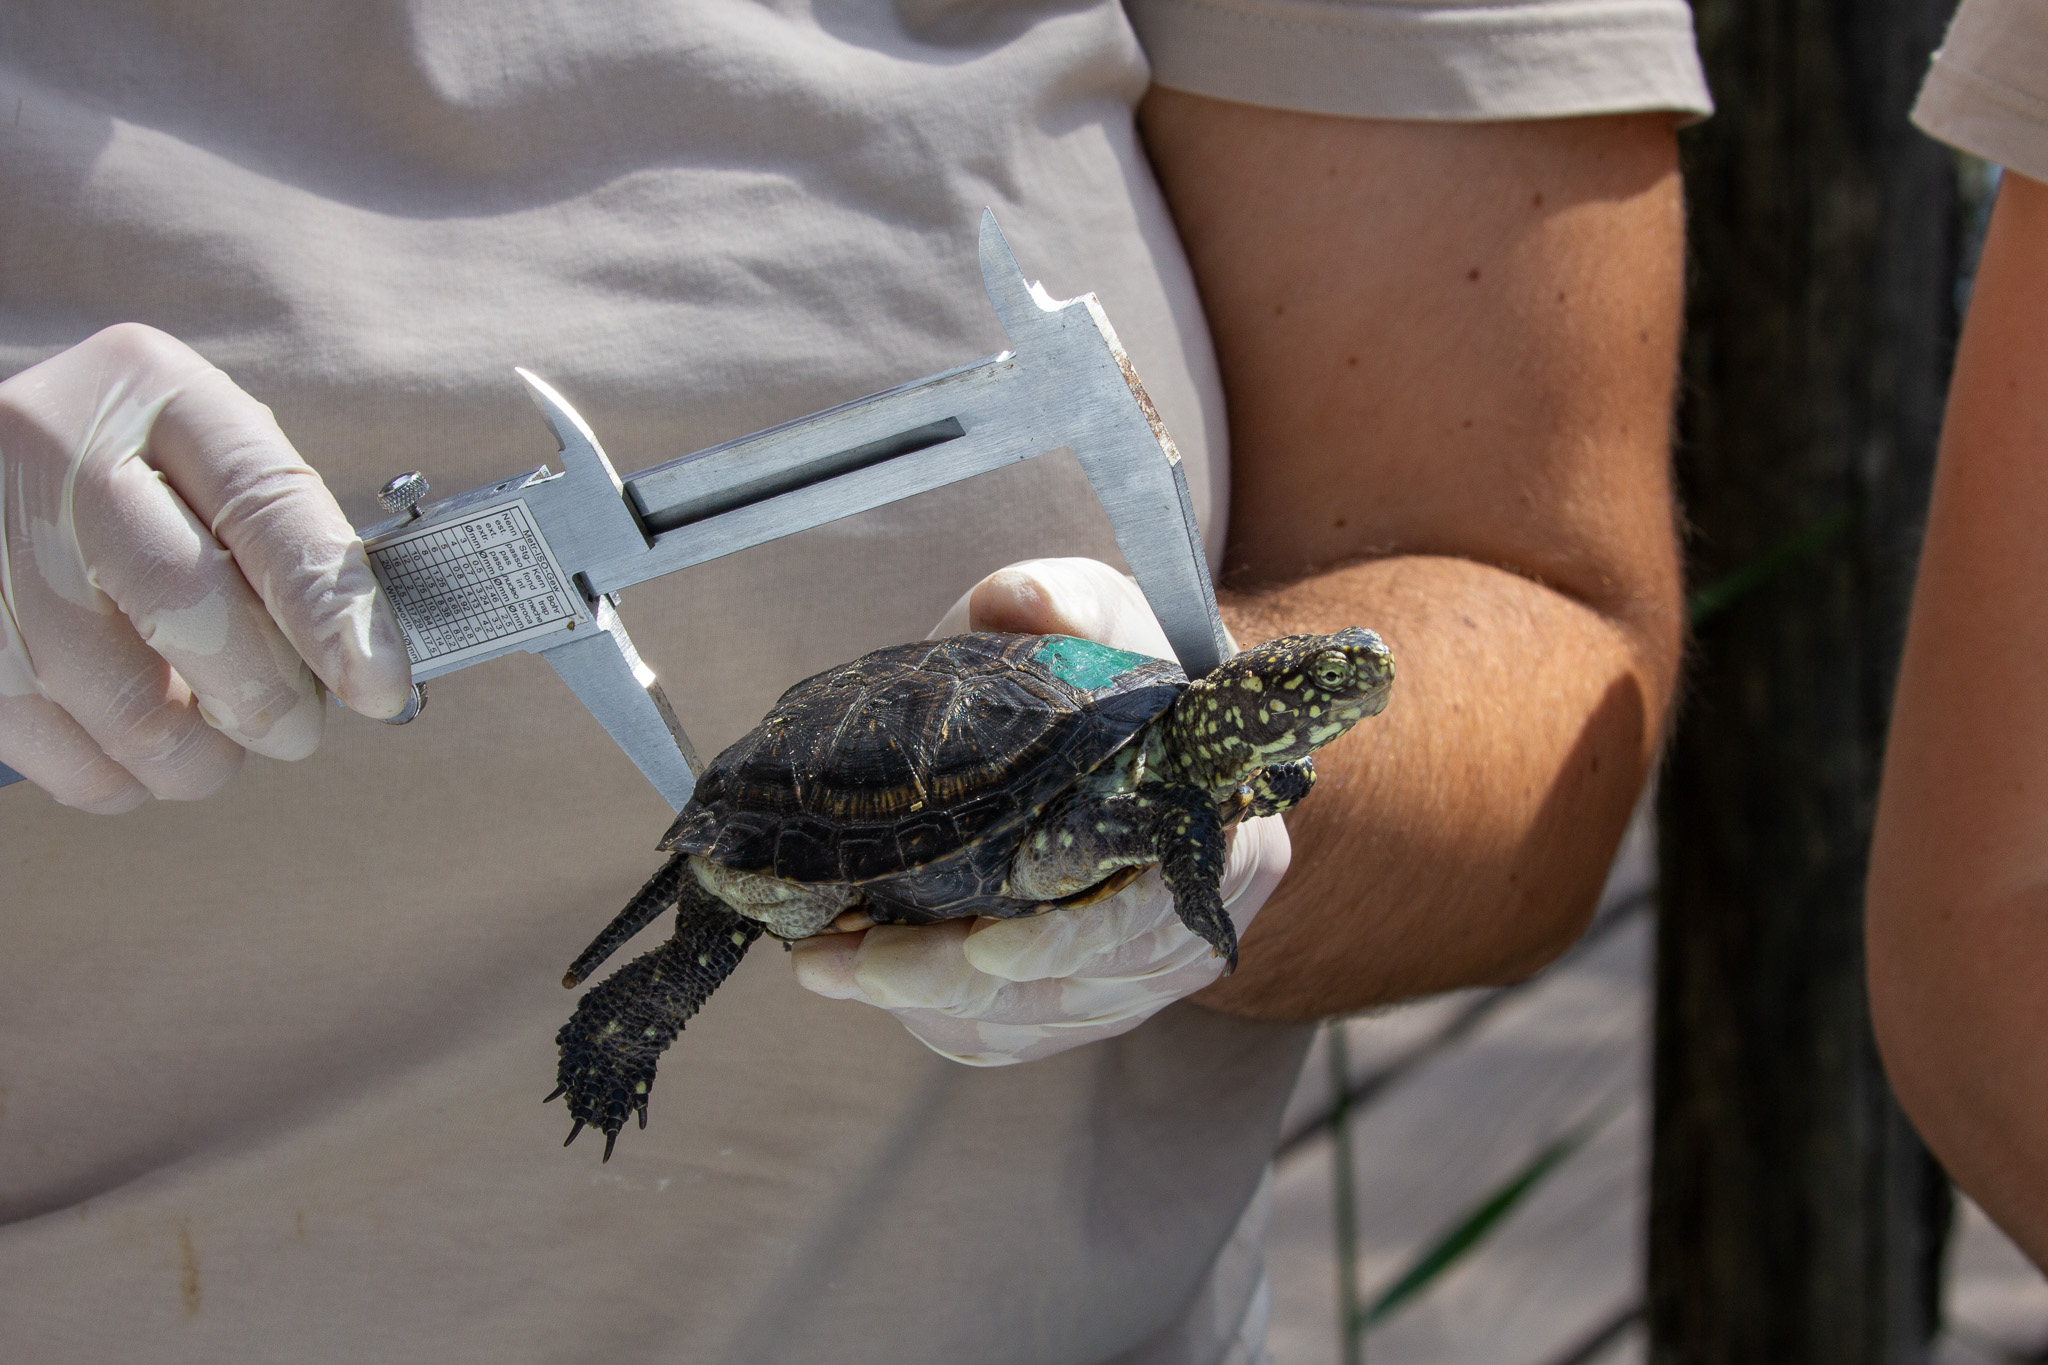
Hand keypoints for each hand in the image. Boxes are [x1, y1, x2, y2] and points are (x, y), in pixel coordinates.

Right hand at [0, 324, 411, 811]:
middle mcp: (57, 449)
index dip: (333, 610)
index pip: (267, 507)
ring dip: (195, 758)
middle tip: (290, 730)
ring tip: (207, 744)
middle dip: (265, 700)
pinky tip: (130, 750)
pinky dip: (117, 779)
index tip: (382, 688)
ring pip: (126, 706)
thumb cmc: (126, 486)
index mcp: (155, 391)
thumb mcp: (201, 467)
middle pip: (192, 610)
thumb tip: (366, 665)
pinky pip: (61, 755)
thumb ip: (280, 544)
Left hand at [791, 558, 1291, 1064]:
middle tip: (846, 959)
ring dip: (928, 1006)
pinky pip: (1016, 1036)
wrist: (1134, 720)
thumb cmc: (1119, 666)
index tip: (982, 946)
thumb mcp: (1101, 611)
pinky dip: (942, 1021)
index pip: (1152, 914)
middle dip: (954, 981)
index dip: (1069, 941)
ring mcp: (1142, 971)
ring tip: (824, 965)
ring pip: (1036, 1022)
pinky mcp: (1091, 998)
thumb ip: (1068, 601)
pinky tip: (869, 988)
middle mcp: (1195, 920)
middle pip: (1076, 987)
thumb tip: (1020, 600)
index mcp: (1222, 834)